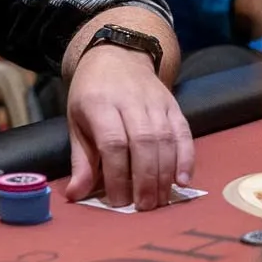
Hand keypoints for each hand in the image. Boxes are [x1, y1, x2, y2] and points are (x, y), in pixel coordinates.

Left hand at [63, 46, 193, 210]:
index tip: (118, 200)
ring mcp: (155, 101)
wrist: (117, 55)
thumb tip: (75, 195)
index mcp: (100, 103)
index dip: (117, 175)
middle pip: (143, 143)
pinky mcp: (173, 104)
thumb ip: (80, 160)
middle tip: (144, 207)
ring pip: (165, 140)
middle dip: (145, 180)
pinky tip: (182, 181)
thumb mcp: (77, 121)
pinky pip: (183, 133)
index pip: (113, 143)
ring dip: (165, 174)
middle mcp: (130, 100)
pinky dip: (186, 158)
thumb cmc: (92, 93)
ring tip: (160, 201)